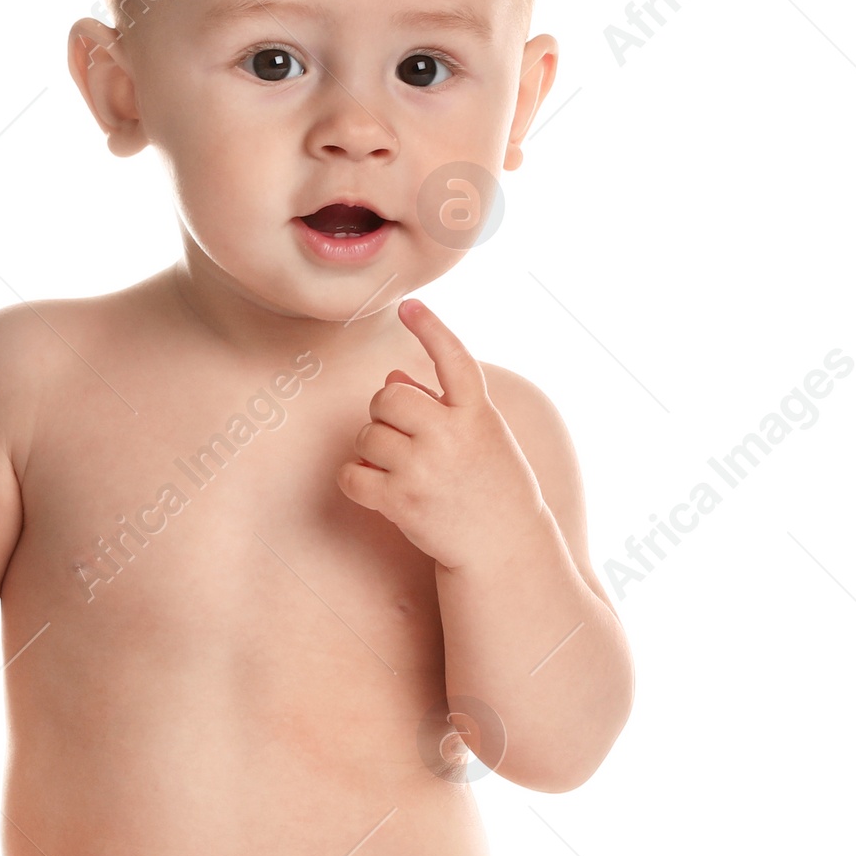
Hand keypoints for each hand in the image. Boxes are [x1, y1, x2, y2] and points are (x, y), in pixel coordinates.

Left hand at [337, 297, 545, 571]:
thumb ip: (441, 404)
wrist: (503, 548)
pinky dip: (355, 479)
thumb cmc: (489, 486)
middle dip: (384, 412)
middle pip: (387, 396)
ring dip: (371, 447)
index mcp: (477, 413)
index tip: (409, 307)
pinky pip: (351, 475)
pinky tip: (374, 487)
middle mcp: (451, 434)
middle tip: (402, 435)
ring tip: (396, 466)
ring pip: (366, 434)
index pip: (453, 358)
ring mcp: (424, 468)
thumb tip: (392, 376)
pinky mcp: (401, 501)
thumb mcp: (480, 437)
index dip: (431, 329)